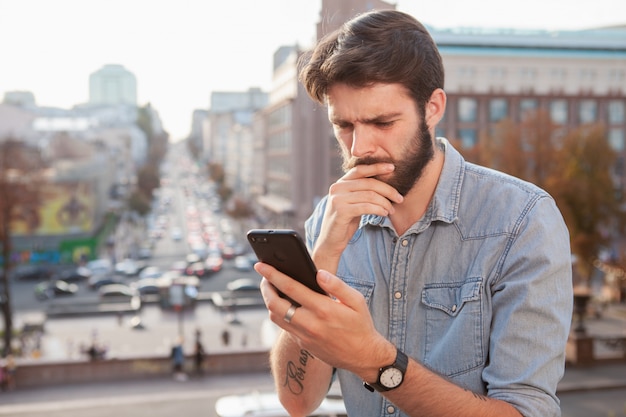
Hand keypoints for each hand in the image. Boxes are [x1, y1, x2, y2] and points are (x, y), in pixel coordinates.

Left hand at [257, 262, 391, 378]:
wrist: (363, 356)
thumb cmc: (361, 325)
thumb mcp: (356, 301)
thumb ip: (337, 285)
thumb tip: (319, 273)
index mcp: (323, 309)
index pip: (290, 288)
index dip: (273, 274)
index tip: (260, 265)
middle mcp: (310, 324)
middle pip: (275, 304)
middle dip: (265, 287)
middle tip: (264, 277)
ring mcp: (304, 336)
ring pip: (275, 317)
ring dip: (269, 301)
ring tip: (271, 289)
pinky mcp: (302, 344)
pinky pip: (284, 327)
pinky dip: (279, 313)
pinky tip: (284, 304)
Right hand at [314, 163, 403, 262]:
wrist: (330, 241)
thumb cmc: (345, 222)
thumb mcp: (353, 203)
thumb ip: (362, 192)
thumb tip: (385, 184)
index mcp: (340, 183)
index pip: (360, 170)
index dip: (377, 167)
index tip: (392, 168)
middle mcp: (337, 188)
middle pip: (369, 183)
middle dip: (388, 190)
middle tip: (399, 198)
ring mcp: (338, 199)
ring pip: (370, 195)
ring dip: (385, 203)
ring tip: (392, 210)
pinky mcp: (341, 211)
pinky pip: (366, 207)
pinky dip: (379, 209)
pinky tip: (385, 214)